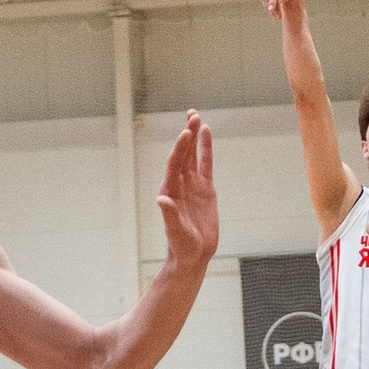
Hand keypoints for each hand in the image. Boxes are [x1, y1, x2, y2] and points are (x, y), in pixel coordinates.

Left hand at [156, 114, 217, 272]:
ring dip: (194, 137)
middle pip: (183, 154)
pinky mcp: (205, 189)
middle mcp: (179, 183)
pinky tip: (206, 133)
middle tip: (192, 115)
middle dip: (187, 134)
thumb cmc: (181, 245)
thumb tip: (161, 200)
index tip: (186, 133)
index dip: (180, 149)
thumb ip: (169, 215)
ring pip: (193, 155)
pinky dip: (206, 149)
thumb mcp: (175, 231)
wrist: (193, 254)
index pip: (175, 164)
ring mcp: (192, 184)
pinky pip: (206, 164)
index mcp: (170, 191)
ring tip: (195, 117)